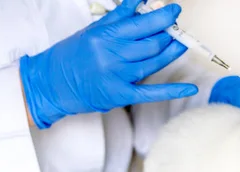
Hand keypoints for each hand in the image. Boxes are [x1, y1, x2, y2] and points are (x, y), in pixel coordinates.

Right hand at [20, 0, 197, 128]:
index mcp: (103, 35)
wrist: (50, 84)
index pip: (139, 23)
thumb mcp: (91, 32)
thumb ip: (117, 19)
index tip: (173, 10)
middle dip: (168, 31)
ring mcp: (116, 76)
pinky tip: (190, 88)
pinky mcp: (120, 95)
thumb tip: (138, 2)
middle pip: (150, 41)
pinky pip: (151, 93)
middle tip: (177, 25)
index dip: (160, 16)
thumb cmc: (69, 57)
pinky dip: (172, 91)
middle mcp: (111, 54)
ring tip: (182, 42)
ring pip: (152, 61)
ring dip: (171, 51)